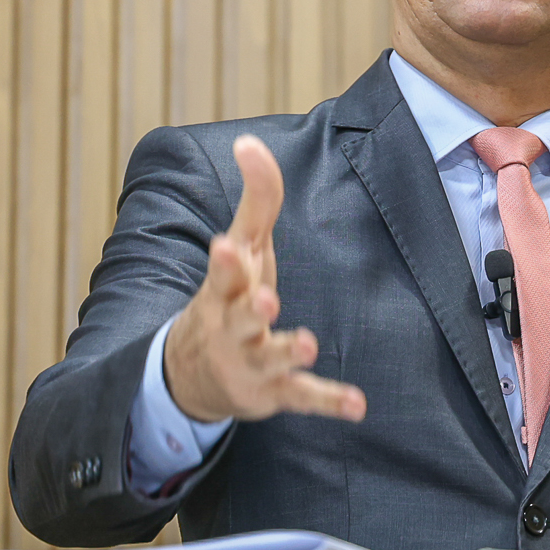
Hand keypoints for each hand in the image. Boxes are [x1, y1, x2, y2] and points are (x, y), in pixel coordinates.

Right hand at [164, 135, 367, 423]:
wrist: (190, 373)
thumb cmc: (228, 295)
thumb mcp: (242, 249)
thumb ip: (256, 198)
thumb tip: (250, 143)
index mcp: (225, 289)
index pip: (223, 272)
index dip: (226, 262)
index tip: (227, 246)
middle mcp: (232, 326)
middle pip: (240, 315)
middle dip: (251, 307)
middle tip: (265, 299)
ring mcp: (251, 361)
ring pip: (268, 357)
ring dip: (286, 350)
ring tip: (305, 342)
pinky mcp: (272, 393)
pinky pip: (301, 397)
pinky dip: (328, 402)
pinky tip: (358, 406)